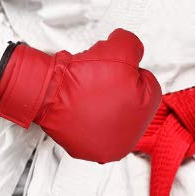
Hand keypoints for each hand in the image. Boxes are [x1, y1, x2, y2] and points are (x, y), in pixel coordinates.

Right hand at [0, 27, 162, 163]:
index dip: (129, 71)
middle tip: (99, 79)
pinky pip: (90, 126)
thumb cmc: (81, 78)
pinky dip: (85, 115)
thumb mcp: (119, 48)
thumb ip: (134, 45)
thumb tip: (133, 48)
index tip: (114, 68)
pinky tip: (80, 105)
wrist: (47, 91)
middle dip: (117, 87)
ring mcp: (103, 148)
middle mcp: (125, 140)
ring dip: (102, 101)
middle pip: (130, 102)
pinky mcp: (83, 149)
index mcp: (143, 117)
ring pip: (110, 114)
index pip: (148, 86)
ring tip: (88, 91)